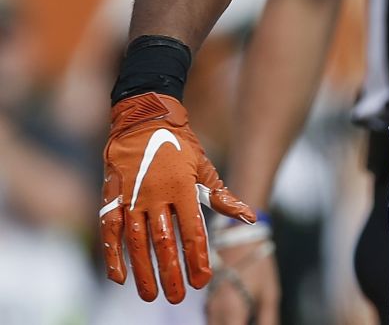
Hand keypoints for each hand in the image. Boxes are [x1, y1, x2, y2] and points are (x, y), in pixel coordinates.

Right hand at [99, 92, 256, 302]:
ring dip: (143, 271)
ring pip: (136, 241)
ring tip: (151, 295)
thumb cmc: (181, 147)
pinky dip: (113, 255)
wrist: (145, 119)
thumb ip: (223, 197)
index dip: (197, 258)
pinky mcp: (111, 197)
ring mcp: (131, 196)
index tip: (202, 281)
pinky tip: (118, 278)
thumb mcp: (205, 168)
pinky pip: (111, 231)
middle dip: (171, 272)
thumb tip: (249, 217)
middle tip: (176, 298)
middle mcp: (156, 194)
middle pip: (164, 242)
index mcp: (183, 188)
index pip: (193, 231)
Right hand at [204, 236, 278, 324]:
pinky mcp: (208, 301)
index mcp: (232, 311)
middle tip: (248, 323)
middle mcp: (216, 311)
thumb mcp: (269, 293)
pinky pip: (212, 320)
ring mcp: (209, 306)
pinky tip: (236, 320)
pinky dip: (222, 323)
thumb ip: (268, 318)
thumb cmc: (258, 265)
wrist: (239, 239)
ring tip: (244, 320)